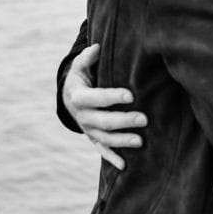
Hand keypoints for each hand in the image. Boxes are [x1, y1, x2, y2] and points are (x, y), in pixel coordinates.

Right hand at [63, 44, 147, 169]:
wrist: (69, 99)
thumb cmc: (81, 79)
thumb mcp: (80, 67)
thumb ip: (87, 58)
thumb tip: (97, 47)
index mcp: (79, 96)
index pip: (96, 98)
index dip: (112, 96)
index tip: (131, 95)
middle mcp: (82, 116)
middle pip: (103, 121)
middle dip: (123, 121)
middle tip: (144, 119)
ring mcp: (87, 129)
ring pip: (105, 138)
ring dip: (122, 141)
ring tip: (141, 141)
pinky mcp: (93, 138)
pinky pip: (102, 150)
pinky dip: (112, 158)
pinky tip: (125, 166)